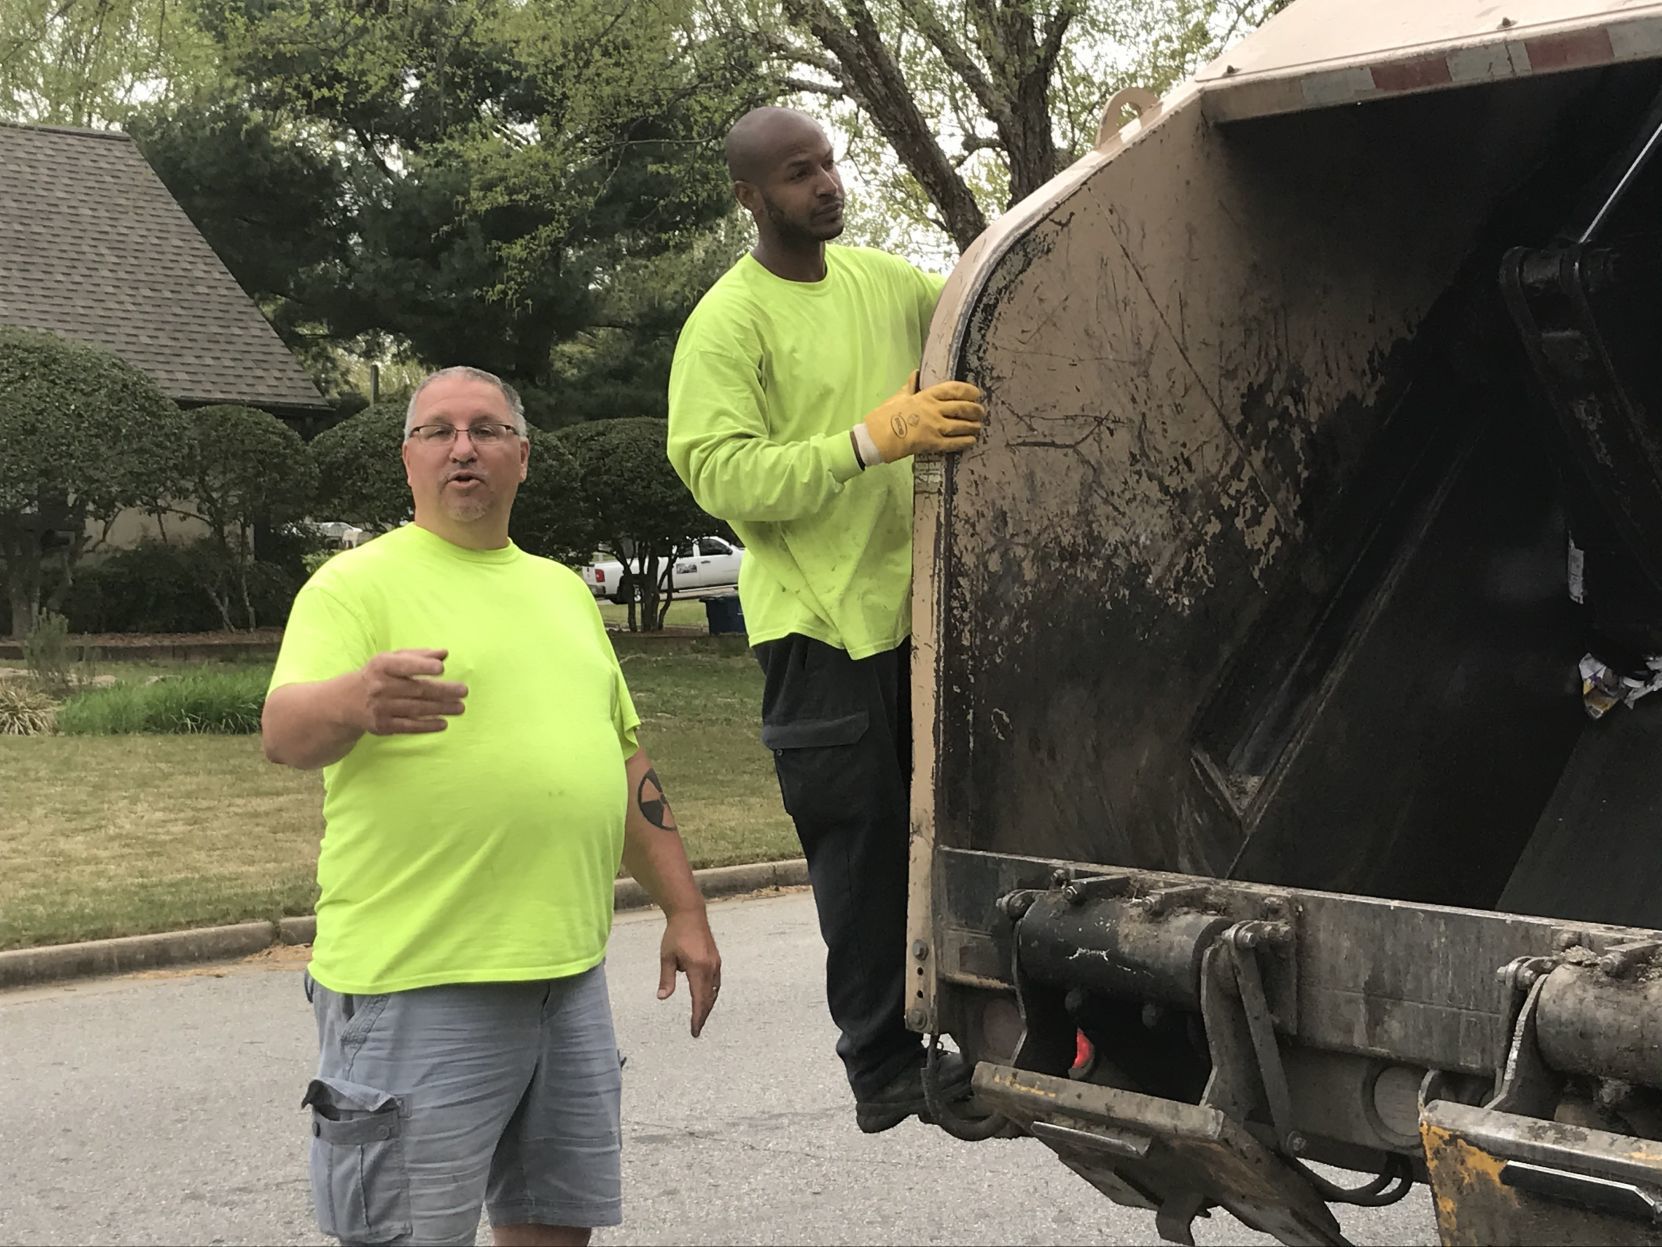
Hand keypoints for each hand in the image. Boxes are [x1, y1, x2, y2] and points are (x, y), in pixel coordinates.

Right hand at [356, 649, 467, 735]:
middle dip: (443, 691)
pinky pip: (409, 726)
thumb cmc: (378, 674)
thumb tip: (444, 653)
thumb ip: (418, 655)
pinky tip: (443, 723)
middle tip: (463, 691)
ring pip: (416, 708)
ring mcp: (381, 708)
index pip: (404, 665)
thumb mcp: (392, 659)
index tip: (441, 668)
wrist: (347, 701)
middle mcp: (380, 687)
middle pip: (417, 689)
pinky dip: (427, 726)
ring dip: (441, 709)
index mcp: (382, 666)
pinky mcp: (382, 725)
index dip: (422, 666)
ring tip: (460, 707)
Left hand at [657, 909, 720, 1036]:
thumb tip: (663, 997)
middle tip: (697, 1029)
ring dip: (707, 1005)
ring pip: (714, 991)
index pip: (699, 1000)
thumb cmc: (675, 934)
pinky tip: (705, 996)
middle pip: (709, 999)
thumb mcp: (667, 957)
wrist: (690, 914)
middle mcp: (710, 968)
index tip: (695, 1031)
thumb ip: (667, 979)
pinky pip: (716, 982)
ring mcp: (715, 964)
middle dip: (703, 1015)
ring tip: (700, 1016)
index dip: (697, 1017)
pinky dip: (710, 993)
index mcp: (698, 969)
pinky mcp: (716, 959)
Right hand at [862, 370, 983, 462]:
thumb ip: (910, 386)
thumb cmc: (884, 416)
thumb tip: (916, 374)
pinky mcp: (932, 443)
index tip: (976, 394)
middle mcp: (933, 410)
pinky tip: (971, 441)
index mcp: (925, 396)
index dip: (968, 391)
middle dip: (975, 410)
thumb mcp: (898, 397)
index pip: (953, 389)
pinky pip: (954, 443)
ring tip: (978, 427)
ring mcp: (934, 427)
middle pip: (962, 407)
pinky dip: (965, 441)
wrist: (875, 437)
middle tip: (980, 412)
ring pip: (961, 425)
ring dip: (973, 426)